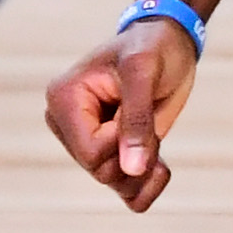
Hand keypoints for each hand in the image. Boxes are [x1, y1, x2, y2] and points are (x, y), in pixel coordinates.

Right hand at [45, 18, 201, 211]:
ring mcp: (86, 142)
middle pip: (101, 172)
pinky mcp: (108, 152)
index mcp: (63, 101)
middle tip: (152, 117)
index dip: (124, 141)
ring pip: (113, 183)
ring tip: (158, 140)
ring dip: (144, 171)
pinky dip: (145, 188)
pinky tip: (161, 169)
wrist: (168, 41)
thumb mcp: (145, 71)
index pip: (91, 153)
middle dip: (137, 154)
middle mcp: (68, 126)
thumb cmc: (153, 47)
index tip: (141, 107)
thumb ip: (136, 119)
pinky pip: (123, 191)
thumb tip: (131, 170)